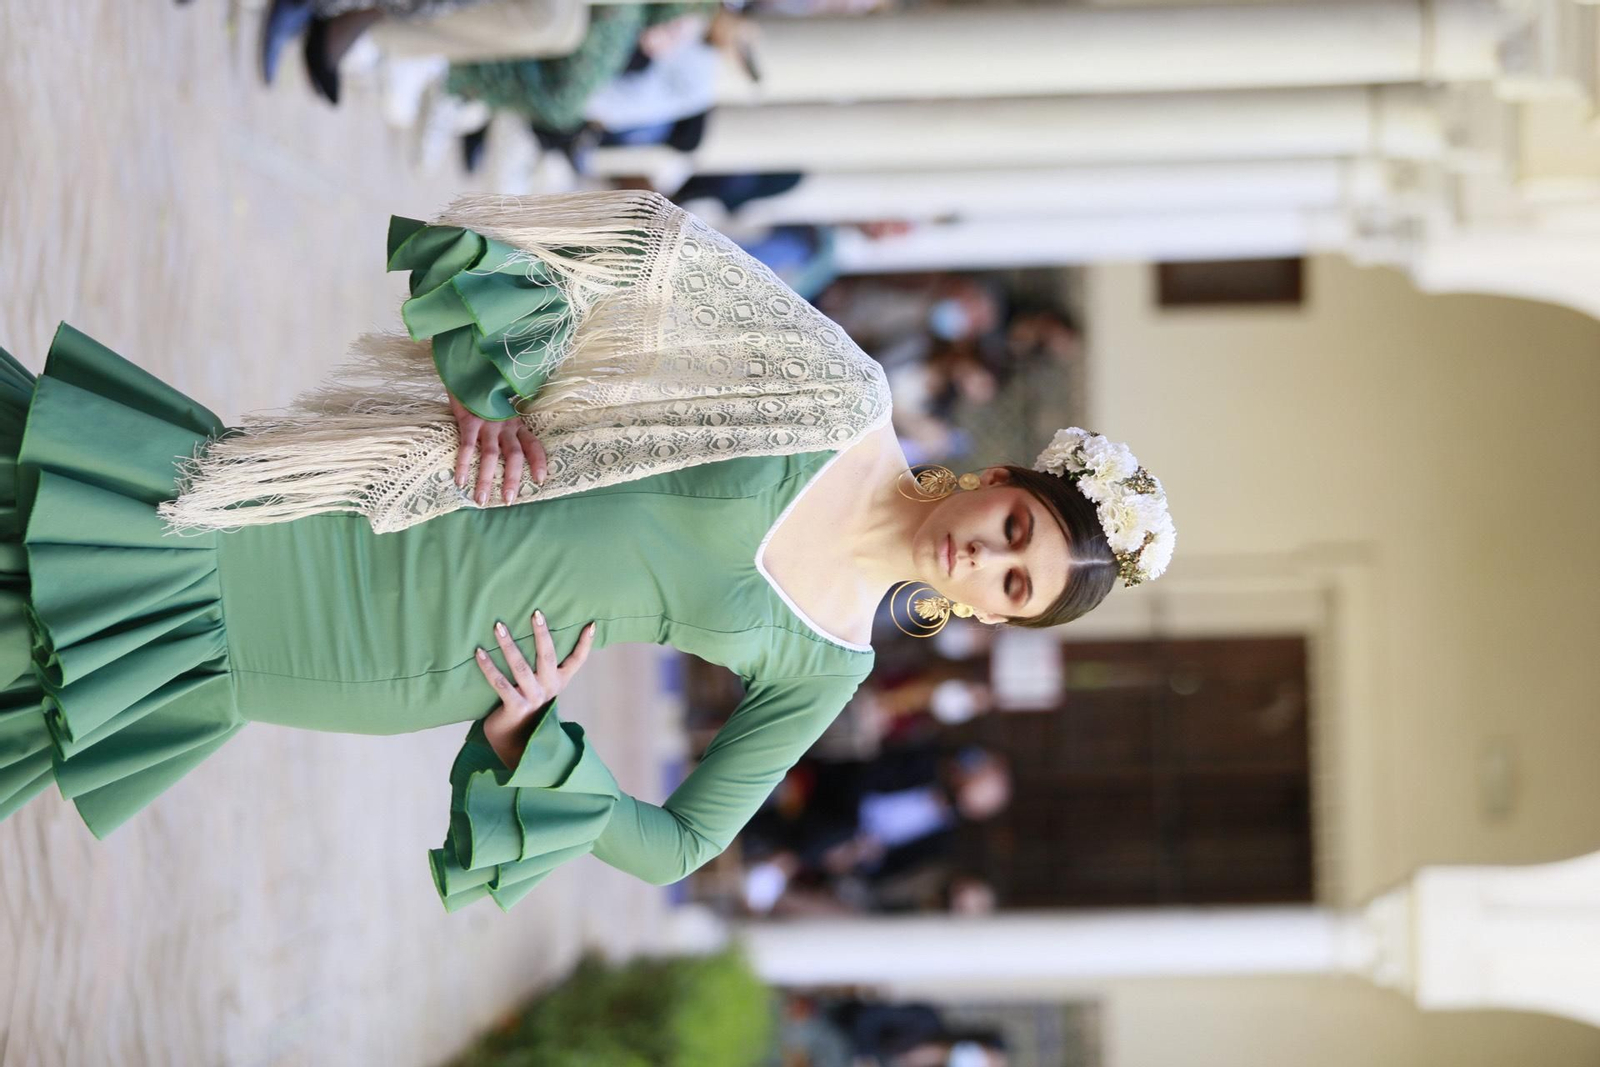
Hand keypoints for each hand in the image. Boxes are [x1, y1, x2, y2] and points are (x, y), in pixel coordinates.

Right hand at [448, 391, 547, 506]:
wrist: (468, 369)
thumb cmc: (484, 394)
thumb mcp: (501, 409)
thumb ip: (507, 426)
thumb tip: (509, 449)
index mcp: (516, 423)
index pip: (533, 444)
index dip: (538, 461)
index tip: (541, 480)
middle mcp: (505, 425)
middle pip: (514, 455)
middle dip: (511, 479)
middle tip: (508, 501)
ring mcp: (487, 423)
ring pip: (490, 456)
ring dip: (485, 479)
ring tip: (481, 500)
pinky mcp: (468, 421)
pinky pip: (467, 446)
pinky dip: (464, 464)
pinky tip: (460, 481)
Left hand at [476, 610, 595, 767]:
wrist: (515, 742)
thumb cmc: (527, 707)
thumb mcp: (541, 688)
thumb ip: (543, 669)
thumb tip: (537, 636)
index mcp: (559, 682)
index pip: (577, 661)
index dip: (585, 643)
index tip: (590, 623)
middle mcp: (549, 689)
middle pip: (547, 656)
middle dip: (541, 633)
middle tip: (535, 613)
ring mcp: (532, 698)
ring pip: (520, 666)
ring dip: (508, 644)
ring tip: (498, 626)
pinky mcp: (515, 707)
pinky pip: (500, 683)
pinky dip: (488, 666)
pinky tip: (479, 652)